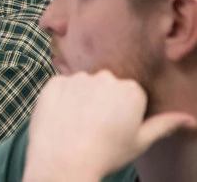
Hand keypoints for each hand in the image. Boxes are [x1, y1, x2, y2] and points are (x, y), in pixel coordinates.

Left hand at [23, 71, 196, 181]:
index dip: (123, 112)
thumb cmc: (107, 153)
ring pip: (83, 85)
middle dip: (103, 101)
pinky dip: (61, 98)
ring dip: (82, 98)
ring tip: (78, 124)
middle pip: (106, 86)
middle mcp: (105, 77)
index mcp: (131, 90)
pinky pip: (60, 86)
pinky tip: (63, 117)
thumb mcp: (140, 142)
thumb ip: (164, 124)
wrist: (64, 161)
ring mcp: (77, 78)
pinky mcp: (54, 82)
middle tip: (97, 126)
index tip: (116, 128)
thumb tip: (190, 119)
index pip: (129, 94)